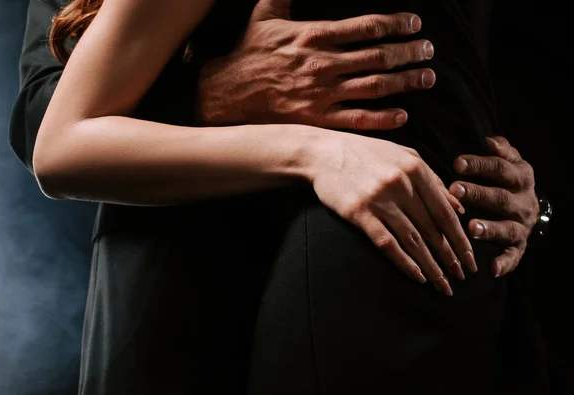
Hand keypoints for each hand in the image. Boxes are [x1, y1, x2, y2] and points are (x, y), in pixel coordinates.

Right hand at [196, 0, 435, 129]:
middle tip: (429, 51)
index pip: (367, 26)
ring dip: (405, 82)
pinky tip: (402, 114)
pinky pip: (356, 120)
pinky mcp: (317, 120)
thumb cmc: (248, 53)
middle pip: (379, 57)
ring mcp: (322, 94)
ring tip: (427, 77)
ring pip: (375, 87)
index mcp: (314, 35)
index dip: (397, 24)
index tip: (415, 24)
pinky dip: (382, 118)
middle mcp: (323, 64)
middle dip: (409, 52)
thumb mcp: (265, 12)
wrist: (227, 94)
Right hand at [307, 129, 477, 295]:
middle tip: (462, 277)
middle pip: (432, 229)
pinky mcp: (359, 213)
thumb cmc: (366, 153)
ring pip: (413, 240)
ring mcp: (379, 200)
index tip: (470, 259)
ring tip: (442, 284)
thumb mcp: (404, 156)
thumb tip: (458, 207)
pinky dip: (404, 262)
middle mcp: (401, 185)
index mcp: (416, 169)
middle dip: (450, 257)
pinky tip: (416, 276)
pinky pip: (386, 243)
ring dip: (431, 266)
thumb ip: (433, 179)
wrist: (323, 152)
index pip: (445, 212)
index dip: (460, 239)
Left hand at [449, 136, 538, 277]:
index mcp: (520, 177)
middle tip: (455, 190)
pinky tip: (491, 269)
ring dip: (489, 228)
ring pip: (507, 228)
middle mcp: (523, 201)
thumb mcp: (508, 162)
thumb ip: (500, 151)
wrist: (530, 207)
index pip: (500, 168)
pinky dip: (504, 263)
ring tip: (471, 228)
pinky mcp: (518, 246)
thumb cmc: (506, 180)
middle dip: (478, 194)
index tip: (456, 163)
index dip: (479, 165)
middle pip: (500, 197)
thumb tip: (489, 140)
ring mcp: (521, 225)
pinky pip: (513, 255)